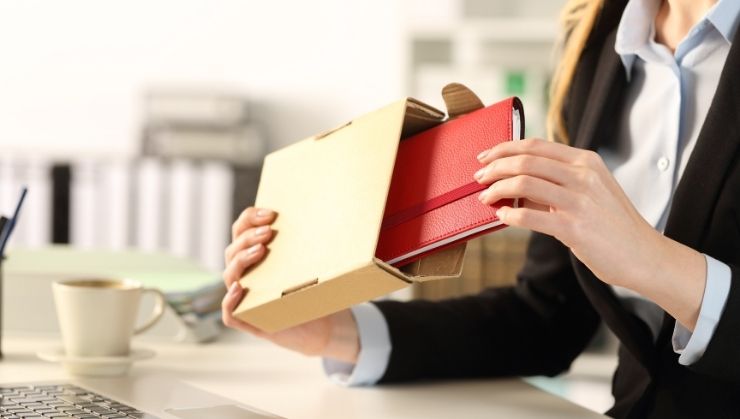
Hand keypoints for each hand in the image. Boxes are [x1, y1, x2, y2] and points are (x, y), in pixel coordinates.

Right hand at [222, 206, 359, 362]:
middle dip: (248, 237)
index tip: (271, 214)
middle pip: (233, 250)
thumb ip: (317, 243)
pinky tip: (240, 288)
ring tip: (261, 251)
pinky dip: (229, 300)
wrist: (323, 325)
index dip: (250, 218)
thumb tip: (342, 219)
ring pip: (229, 276)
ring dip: (241, 260)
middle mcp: (246, 275)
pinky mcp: (250, 321)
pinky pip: (229, 314)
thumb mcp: (316, 263)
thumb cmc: (316, 290)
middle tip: (268, 233)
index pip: (241, 230)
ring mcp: (246, 298)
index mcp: (256, 256)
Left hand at [474, 139, 705, 329]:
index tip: (485, 156)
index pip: (536, 145)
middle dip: (495, 167)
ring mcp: (580, 201)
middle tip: (478, 178)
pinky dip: (510, 215)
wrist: (645, 255)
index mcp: (586, 161)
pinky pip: (530, 216)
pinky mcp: (575, 228)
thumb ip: (559, 182)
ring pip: (524, 183)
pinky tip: (501, 217)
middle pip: (526, 160)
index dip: (505, 148)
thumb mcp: (592, 191)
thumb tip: (517, 182)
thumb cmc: (614, 225)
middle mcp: (583, 176)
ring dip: (497, 189)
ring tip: (485, 198)